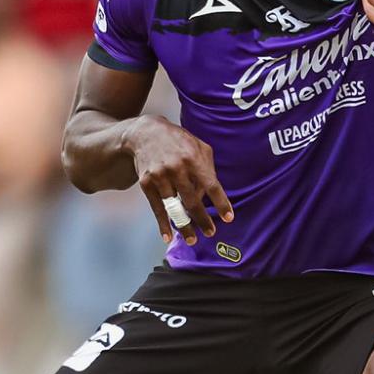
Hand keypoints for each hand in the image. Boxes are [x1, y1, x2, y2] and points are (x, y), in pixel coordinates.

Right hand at [125, 116, 233, 244]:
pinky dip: (163, 224)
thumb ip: (208, 169)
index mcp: (194, 158)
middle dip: (203, 220)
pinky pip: (157, 208)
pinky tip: (168, 236)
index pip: (211, 185)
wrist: (145, 132)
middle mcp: (177, 168)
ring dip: (184, 226)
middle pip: (192, 200)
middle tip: (211, 233)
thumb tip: (208, 196)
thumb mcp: (199, 146)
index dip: (221, 203)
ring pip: (174, 207)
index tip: (229, 218)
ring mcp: (160, 176)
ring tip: (192, 240)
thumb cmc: (178, 141)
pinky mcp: (146, 182)